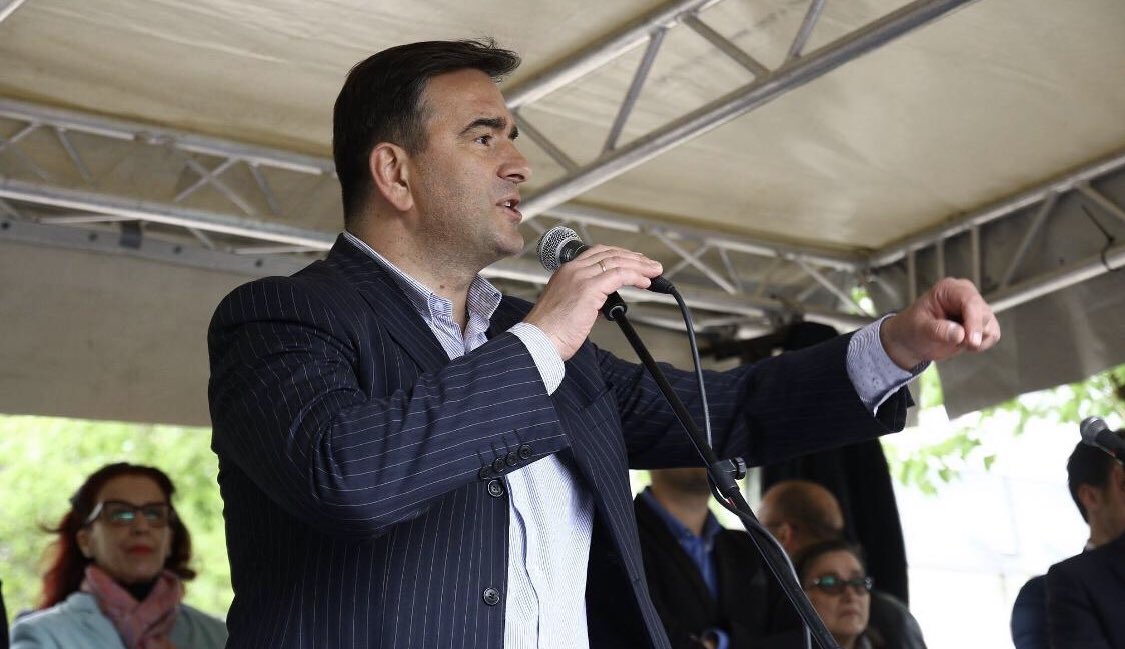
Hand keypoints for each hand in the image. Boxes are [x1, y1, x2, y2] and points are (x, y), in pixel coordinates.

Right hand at [523, 245, 662, 359]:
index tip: (634, 262)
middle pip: (610, 254)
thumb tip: (603, 304)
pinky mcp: (589, 289)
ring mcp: (580, 277)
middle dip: (634, 258)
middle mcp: (573, 270)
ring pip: (617, 262)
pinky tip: (645, 282)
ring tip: (654, 272)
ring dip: (640, 266)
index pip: (597, 254)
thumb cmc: (550, 331)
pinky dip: (635, 277)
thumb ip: (586, 301)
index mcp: (565, 272)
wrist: (538, 340)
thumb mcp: (568, 308)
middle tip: (650, 265)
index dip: (619, 255)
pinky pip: (619, 275)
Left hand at [880, 277, 1000, 369]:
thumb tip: (960, 333)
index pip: (970, 301)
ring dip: (974, 340)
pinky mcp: (983, 322)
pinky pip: (993, 335)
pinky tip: (963, 343)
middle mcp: (967, 294)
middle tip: (956, 344)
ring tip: (952, 339)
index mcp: (949, 289)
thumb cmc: (914, 329)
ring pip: (990, 326)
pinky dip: (980, 344)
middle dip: (973, 334)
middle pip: (984, 315)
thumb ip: (938, 330)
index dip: (973, 322)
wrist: (914, 339)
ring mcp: (977, 308)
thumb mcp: (920, 329)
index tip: (971, 341)